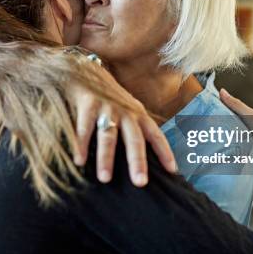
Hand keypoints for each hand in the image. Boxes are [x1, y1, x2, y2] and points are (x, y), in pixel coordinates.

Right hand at [68, 66, 176, 186]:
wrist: (85, 70)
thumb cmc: (109, 99)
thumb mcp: (128, 111)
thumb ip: (136, 131)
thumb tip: (147, 162)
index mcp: (138, 115)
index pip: (156, 135)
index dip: (165, 152)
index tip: (173, 171)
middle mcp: (126, 112)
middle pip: (134, 139)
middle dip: (138, 161)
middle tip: (140, 183)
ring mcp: (107, 108)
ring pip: (109, 136)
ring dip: (106, 158)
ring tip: (105, 179)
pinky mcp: (88, 104)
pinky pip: (84, 128)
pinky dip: (81, 145)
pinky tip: (79, 161)